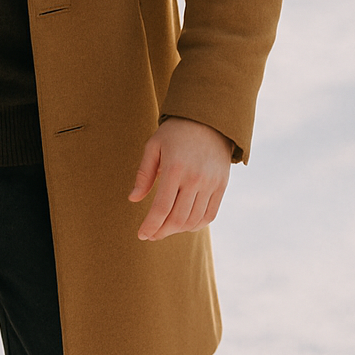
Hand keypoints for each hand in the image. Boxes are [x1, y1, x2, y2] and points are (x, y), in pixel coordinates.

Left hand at [128, 117, 232, 240]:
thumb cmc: (175, 133)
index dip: (151, 225)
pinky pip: (210, 215)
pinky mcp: (221, 186)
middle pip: (177, 218)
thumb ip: (144, 174)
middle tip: (151, 235)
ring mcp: (211, 183)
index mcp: (175, 168)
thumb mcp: (153, 146)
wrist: (209, 120)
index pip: (161, 207)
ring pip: (193, 220)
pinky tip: (184, 225)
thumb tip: (133, 199)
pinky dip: (196, 225)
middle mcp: (195, 178)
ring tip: (165, 228)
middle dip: (162, 231)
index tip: (142, 234)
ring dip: (177, 230)